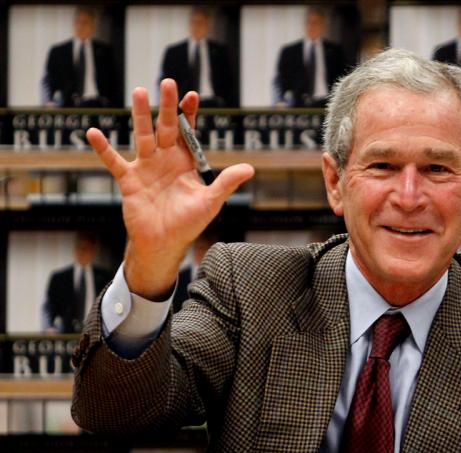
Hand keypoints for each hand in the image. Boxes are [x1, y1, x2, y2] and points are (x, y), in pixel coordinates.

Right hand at [86, 79, 254, 298]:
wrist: (164, 244)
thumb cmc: (188, 224)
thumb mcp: (210, 202)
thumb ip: (226, 183)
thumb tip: (249, 169)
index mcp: (186, 163)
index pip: (188, 133)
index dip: (189, 114)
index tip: (192, 95)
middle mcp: (165, 160)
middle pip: (166, 127)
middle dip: (168, 106)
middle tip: (168, 82)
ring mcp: (146, 168)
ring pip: (143, 136)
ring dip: (140, 115)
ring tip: (139, 92)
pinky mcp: (129, 180)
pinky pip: (114, 162)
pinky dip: (104, 149)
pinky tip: (93, 132)